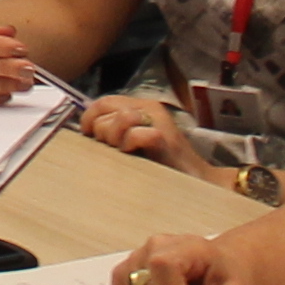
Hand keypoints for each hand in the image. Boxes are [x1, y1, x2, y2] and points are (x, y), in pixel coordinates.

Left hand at [80, 93, 217, 177]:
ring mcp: (159, 122)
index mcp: (140, 107)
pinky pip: (137, 133)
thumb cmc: (161, 165)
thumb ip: (114, 132)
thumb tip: (86, 131)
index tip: (88, 138)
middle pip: (107, 109)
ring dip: (115, 137)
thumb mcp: (132, 143)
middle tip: (112, 149)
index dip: (89, 119)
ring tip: (123, 152)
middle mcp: (149, 108)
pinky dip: (130, 144)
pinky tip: (133, 156)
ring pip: (122, 117)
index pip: (103, 102)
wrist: (197, 182)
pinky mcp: (166, 139)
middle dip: (101, 132)